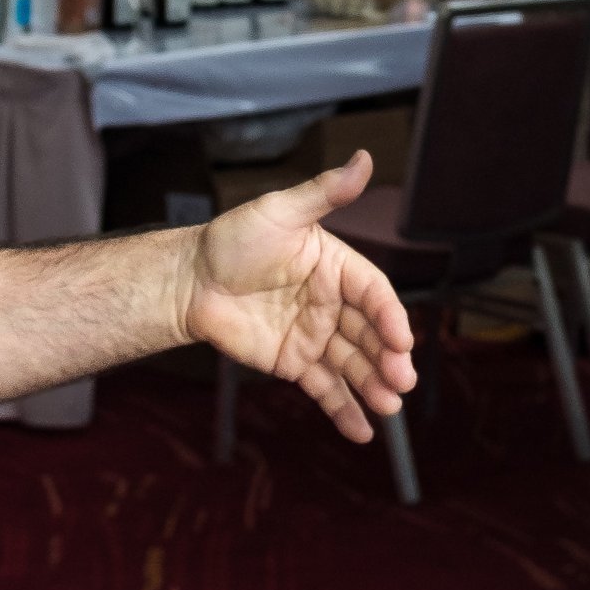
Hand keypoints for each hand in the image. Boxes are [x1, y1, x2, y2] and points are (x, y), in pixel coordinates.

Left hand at [176, 150, 418, 441]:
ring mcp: (316, 336)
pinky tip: (361, 432)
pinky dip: (343, 410)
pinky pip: (325, 389)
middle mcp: (333, 303)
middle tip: (400, 382)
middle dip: (389, 360)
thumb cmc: (233, 239)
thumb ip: (324, 193)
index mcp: (338, 267)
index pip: (375, 293)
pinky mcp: (295, 363)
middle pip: (370, 335)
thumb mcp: (280, 212)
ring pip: (353, 365)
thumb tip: (363, 158)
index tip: (400, 339)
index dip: (390, 317)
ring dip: (373, 387)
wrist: (188, 282)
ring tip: (388, 408)